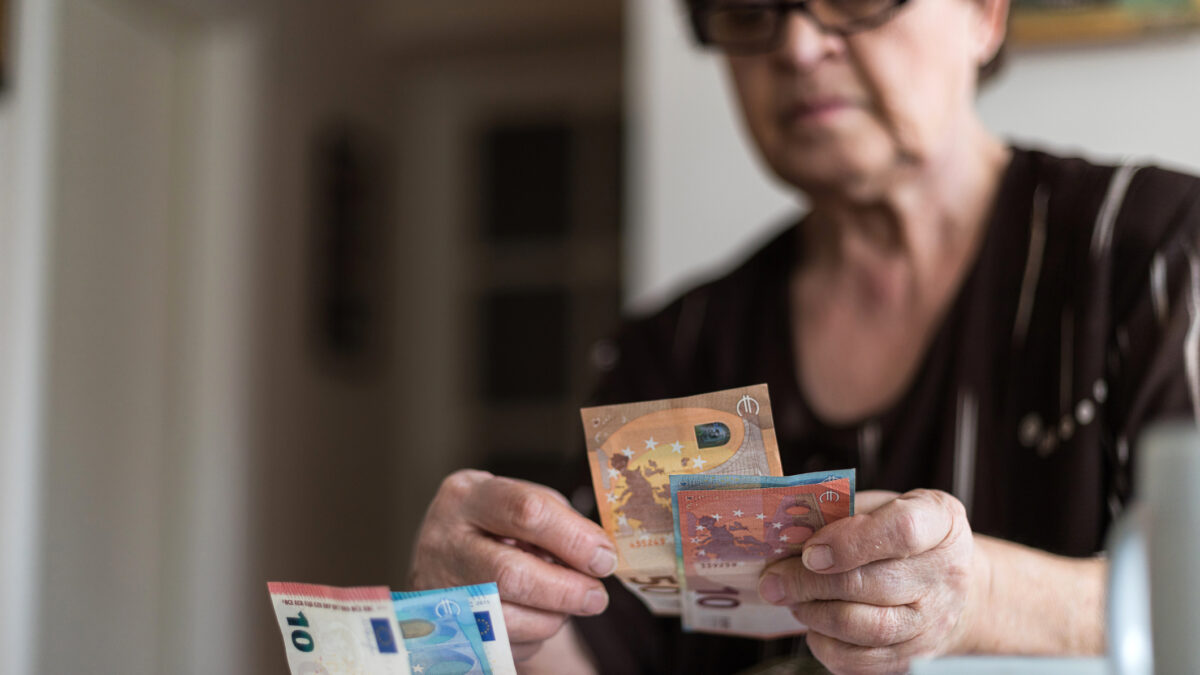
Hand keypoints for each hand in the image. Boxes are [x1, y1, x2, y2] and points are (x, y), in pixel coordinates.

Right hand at [409, 470, 617, 661]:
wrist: (441, 557)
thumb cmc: (492, 525)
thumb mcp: (515, 503)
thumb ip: (557, 520)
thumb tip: (598, 554)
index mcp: (465, 498)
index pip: (526, 512)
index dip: (574, 538)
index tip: (604, 557)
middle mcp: (443, 543)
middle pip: (510, 574)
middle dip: (565, 589)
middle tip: (597, 596)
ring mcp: (438, 590)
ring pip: (506, 619)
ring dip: (552, 618)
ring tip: (568, 604)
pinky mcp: (444, 630)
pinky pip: (502, 645)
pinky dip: (532, 635)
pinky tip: (535, 615)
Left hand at [758, 489, 986, 673]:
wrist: (952, 587)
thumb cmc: (903, 538)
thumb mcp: (884, 506)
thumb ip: (842, 513)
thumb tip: (789, 535)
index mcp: (940, 523)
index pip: (902, 531)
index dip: (850, 542)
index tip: (810, 551)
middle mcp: (945, 574)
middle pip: (873, 584)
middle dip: (810, 583)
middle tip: (774, 579)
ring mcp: (934, 621)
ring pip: (867, 627)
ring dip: (816, 614)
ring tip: (793, 599)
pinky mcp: (916, 657)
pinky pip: (863, 662)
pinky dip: (826, 646)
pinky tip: (813, 625)